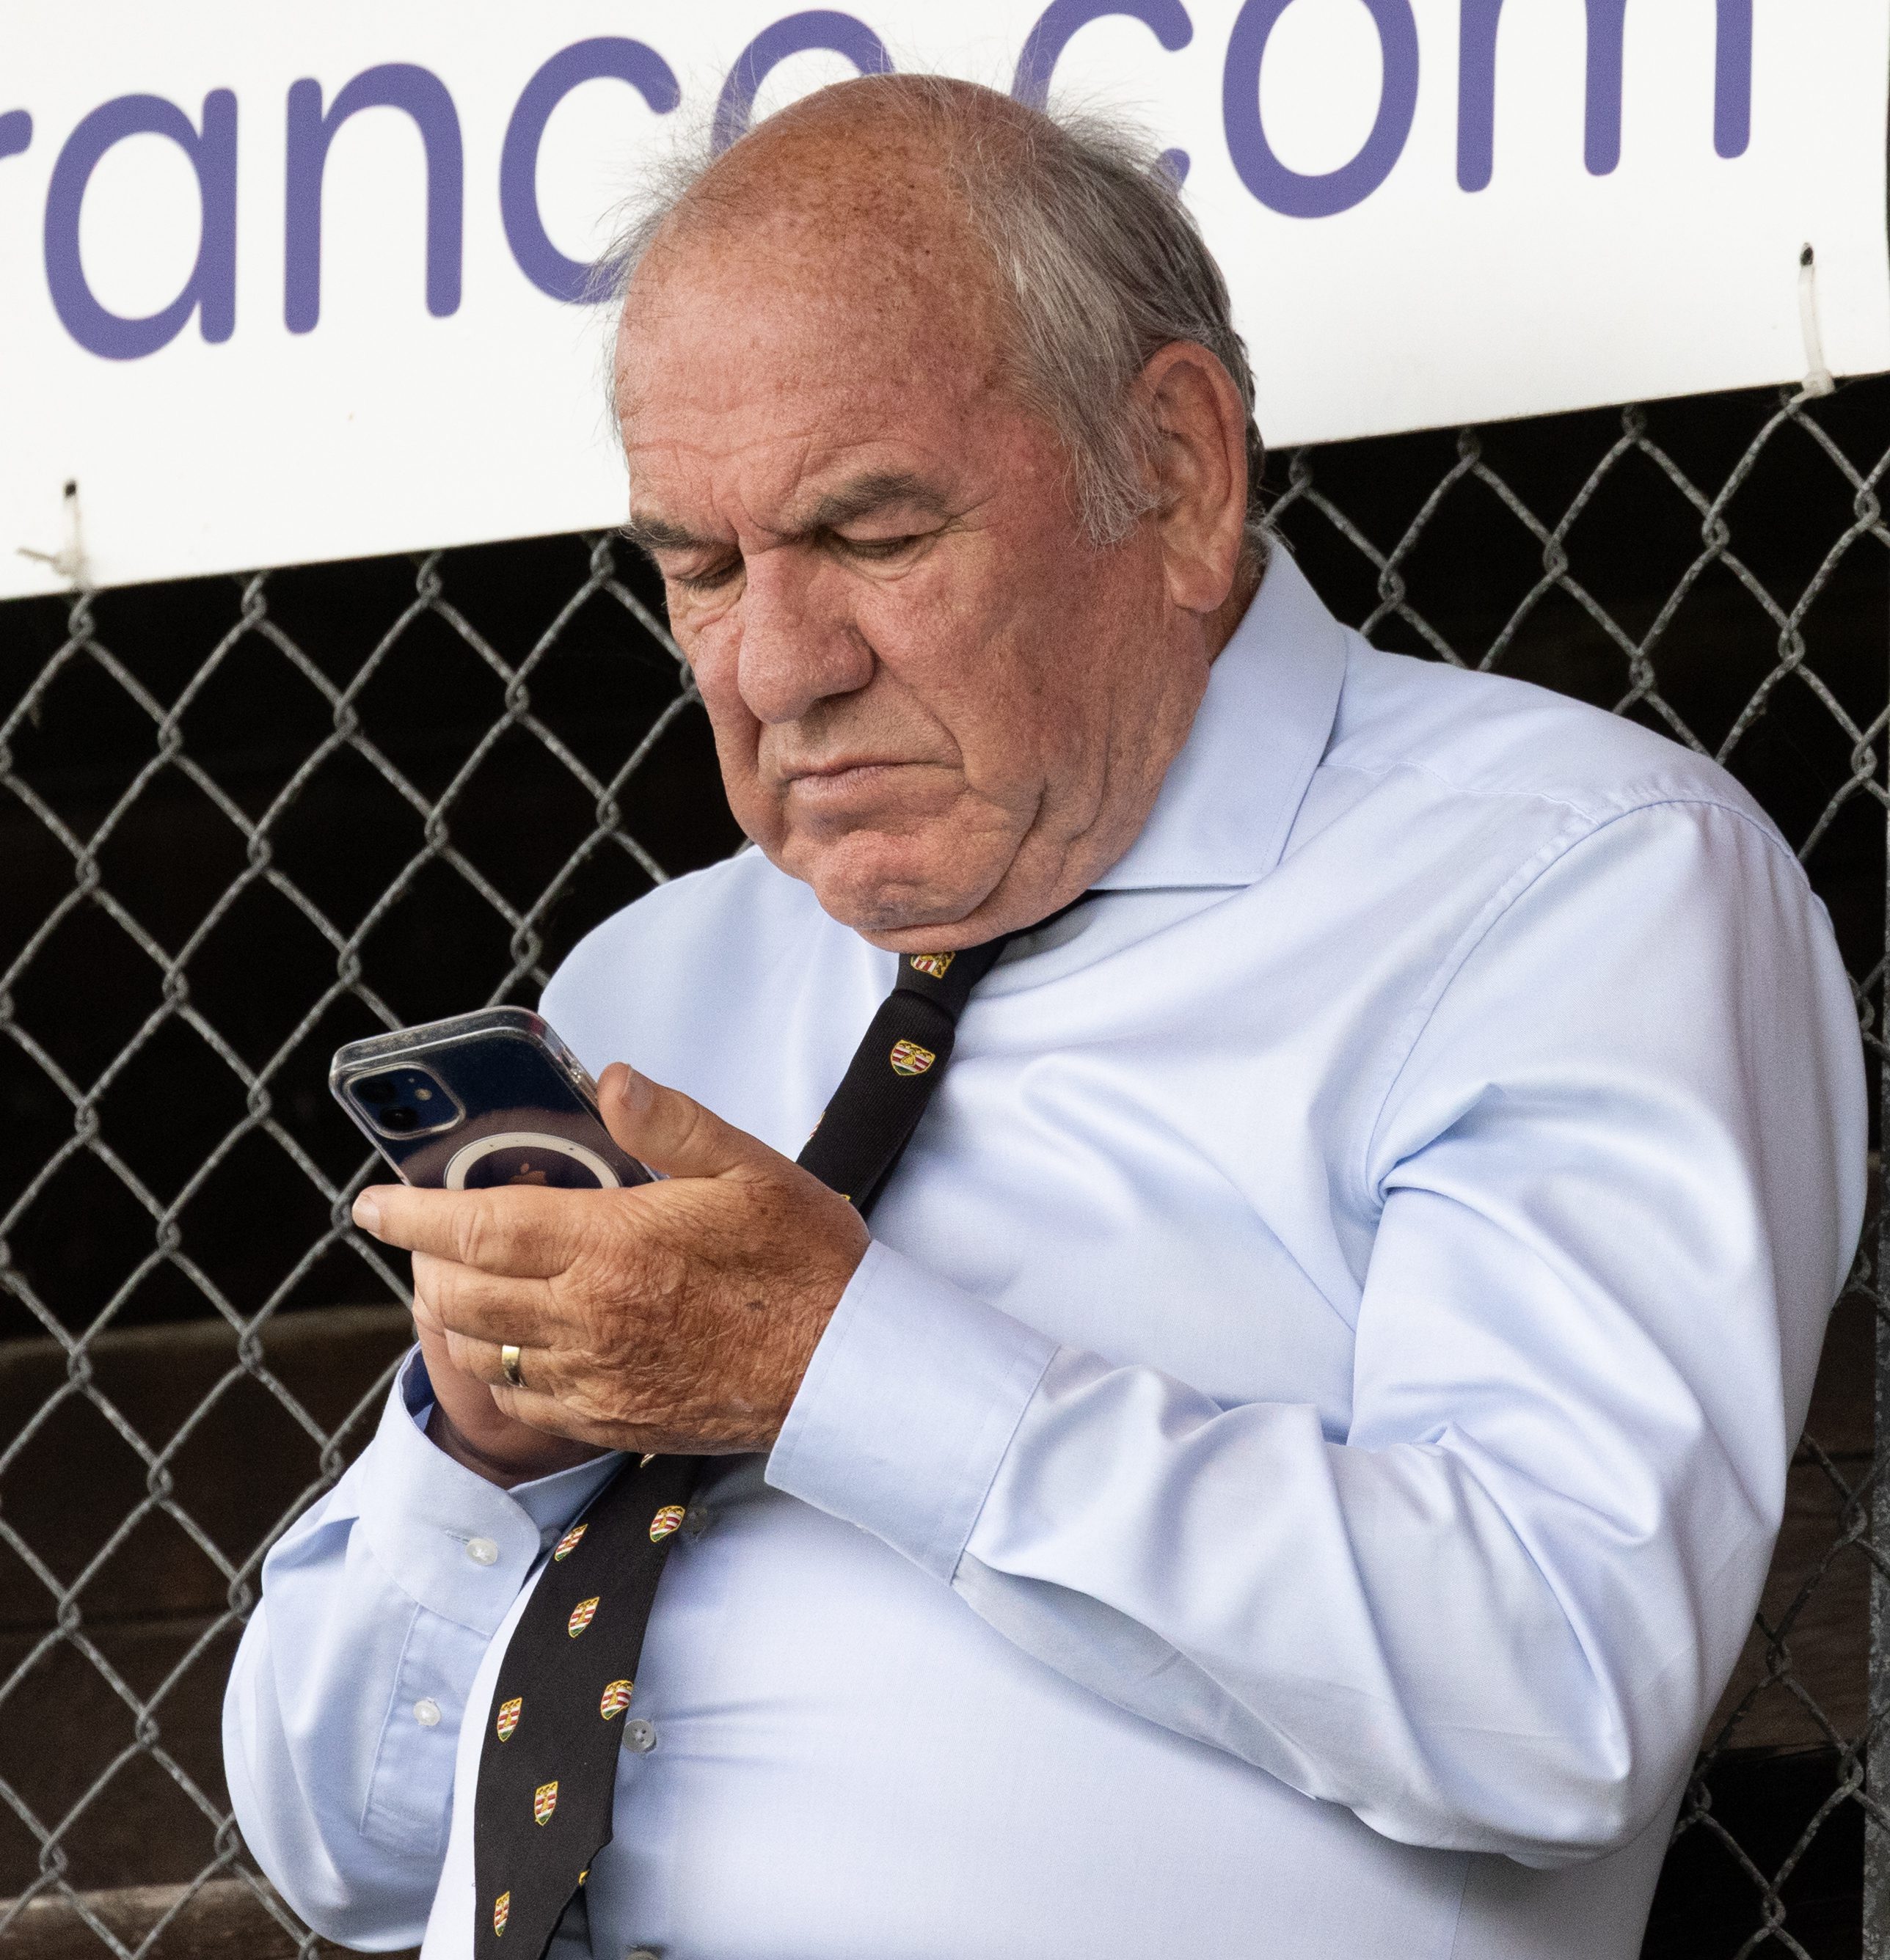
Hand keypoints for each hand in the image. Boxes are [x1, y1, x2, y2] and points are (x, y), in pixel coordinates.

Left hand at [354, 1064, 870, 1471]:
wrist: (846, 1370)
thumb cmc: (805, 1262)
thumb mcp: (748, 1166)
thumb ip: (670, 1122)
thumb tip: (609, 1079)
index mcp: (613, 1246)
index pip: (478, 1226)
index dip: (411, 1213)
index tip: (370, 1201)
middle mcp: (588, 1318)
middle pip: (459, 1293)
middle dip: (425, 1258)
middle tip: (428, 1230)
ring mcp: (594, 1378)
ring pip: (477, 1350)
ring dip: (454, 1312)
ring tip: (464, 1278)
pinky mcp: (610, 1421)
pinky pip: (519, 1398)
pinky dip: (495, 1365)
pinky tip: (516, 1339)